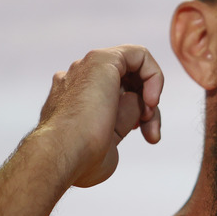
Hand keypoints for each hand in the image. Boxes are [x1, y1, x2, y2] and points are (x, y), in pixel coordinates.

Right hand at [37, 45, 163, 187]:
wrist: (63, 154)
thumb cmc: (81, 160)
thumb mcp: (110, 142)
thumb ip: (123, 120)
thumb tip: (140, 104)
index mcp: (76, 97)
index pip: (118, 96)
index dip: (140, 115)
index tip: (147, 136)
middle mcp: (79, 78)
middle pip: (128, 84)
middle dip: (148, 109)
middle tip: (152, 135)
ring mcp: (87, 67)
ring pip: (134, 69)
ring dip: (150, 95)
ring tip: (149, 117)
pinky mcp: (102, 59)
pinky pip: (139, 55)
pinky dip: (153, 75)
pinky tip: (151, 100)